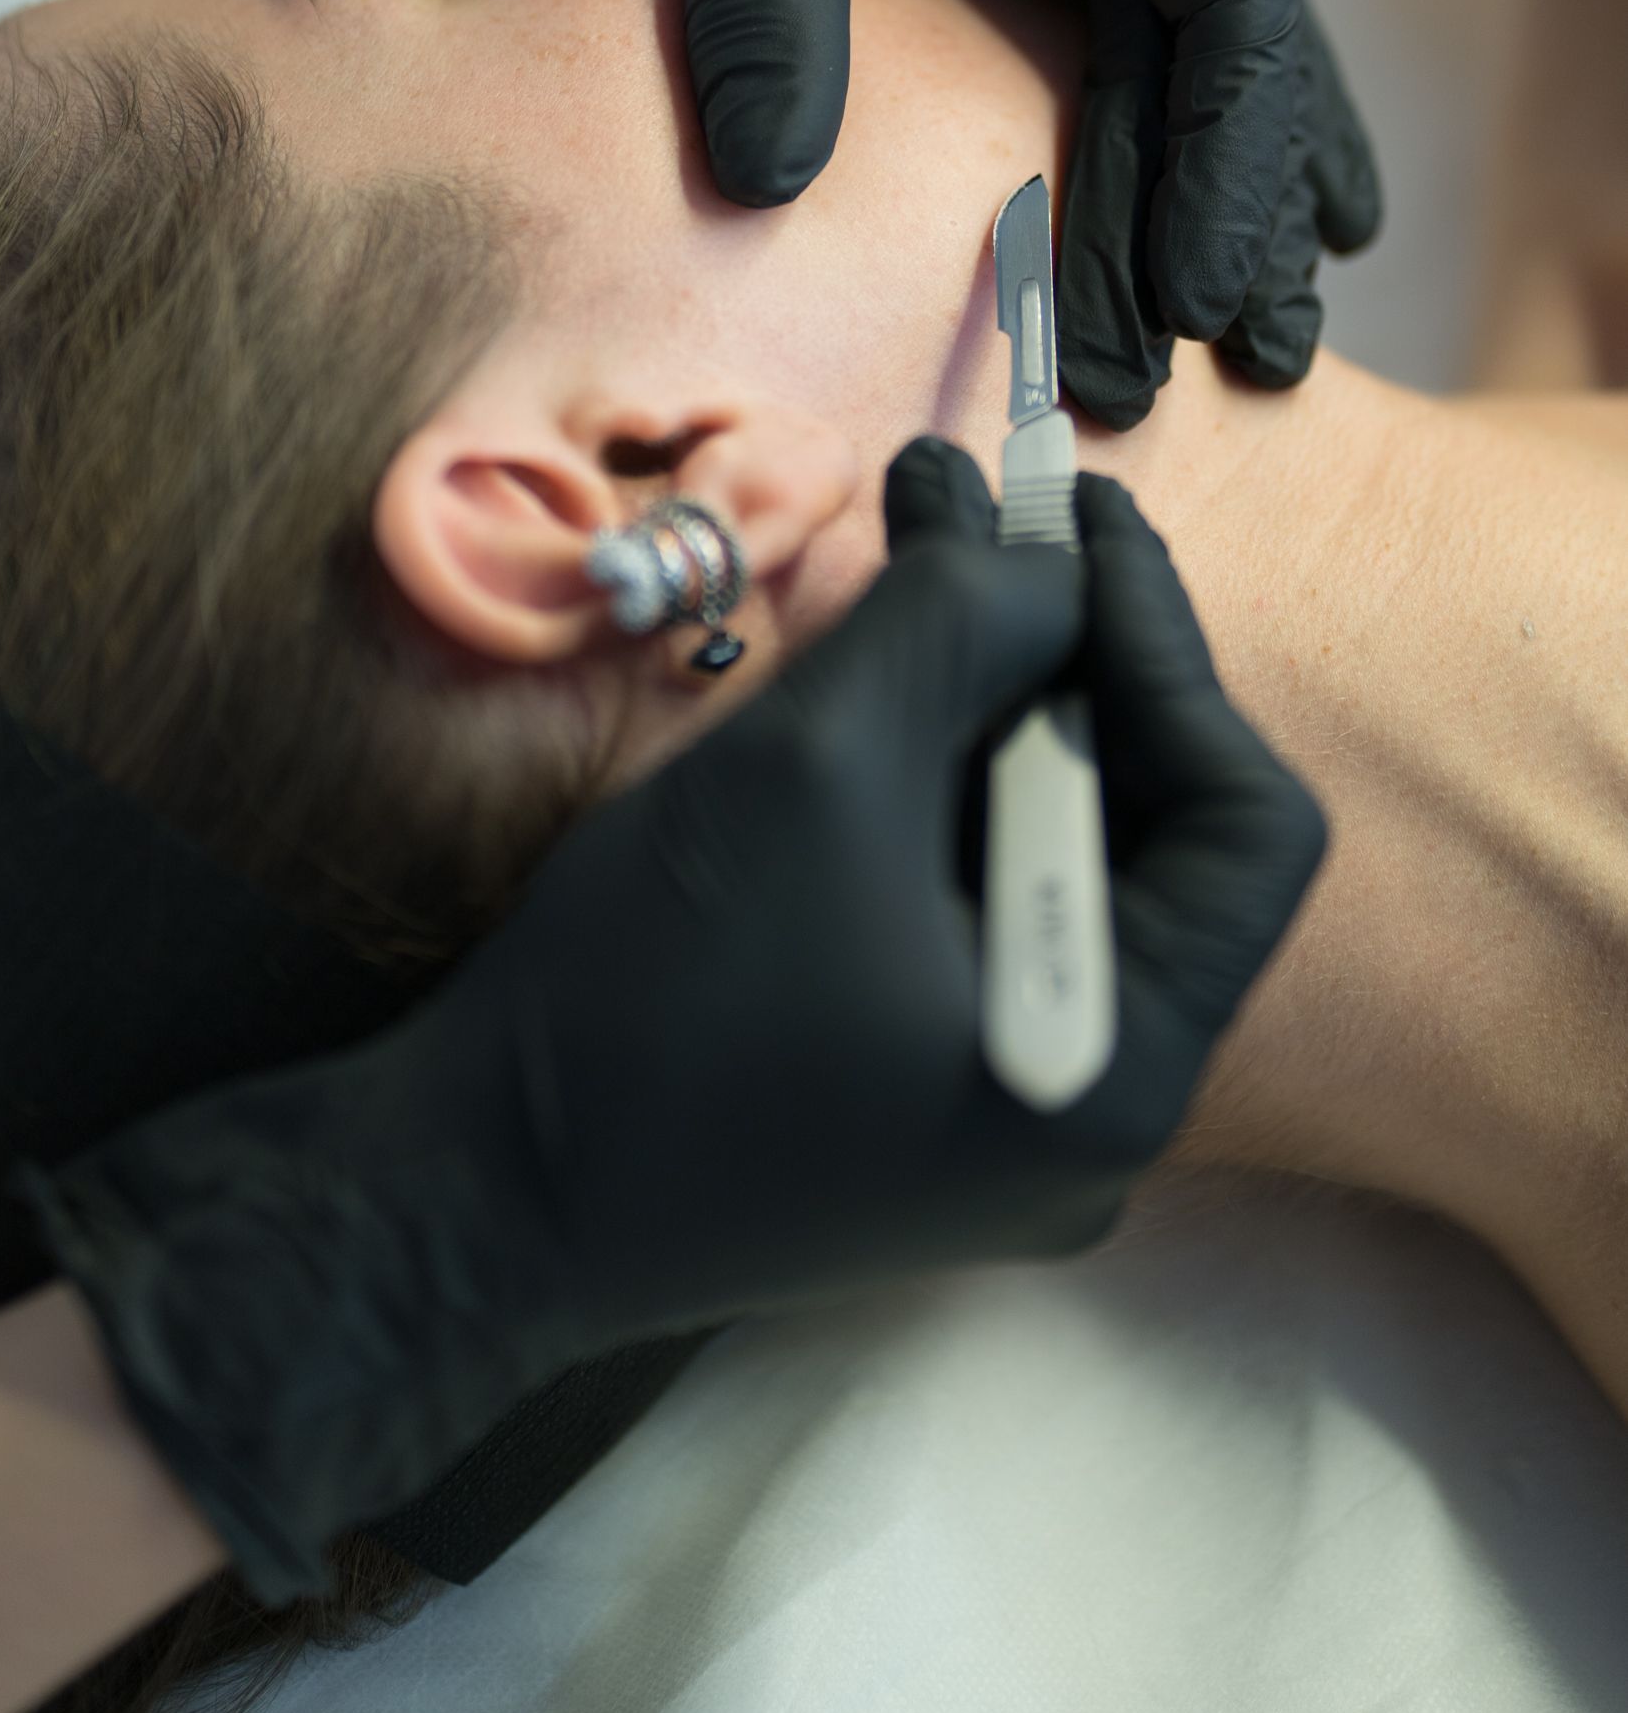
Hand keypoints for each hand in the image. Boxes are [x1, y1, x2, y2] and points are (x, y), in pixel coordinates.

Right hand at [17, 443, 1321, 1603]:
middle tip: (994, 519)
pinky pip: (964, 915)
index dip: (1168, 648)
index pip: (1245, 823)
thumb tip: (1044, 554)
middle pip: (1147, 836)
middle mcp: (1095, 1110)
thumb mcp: (822, 767)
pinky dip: (933, 792)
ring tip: (917, 564)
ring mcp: (999, 1115)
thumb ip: (962, 625)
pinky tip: (868, 693)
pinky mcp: (910, 1100)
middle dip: (1064, 661)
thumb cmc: (655, 995)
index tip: (1072, 522)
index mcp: (1121, 1066)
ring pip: (1045, 866)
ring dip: (988, 709)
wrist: (467, 1192)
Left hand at [421, 0, 1381, 426]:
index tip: (1191, 306)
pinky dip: (1146, 137)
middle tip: (1240, 370)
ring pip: (1196, 48)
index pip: (1231, 0)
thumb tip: (768, 192)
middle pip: (1235, 43)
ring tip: (1244, 347)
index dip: (1218, 165)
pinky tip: (1175, 242)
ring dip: (1208, 191)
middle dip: (1228, 208)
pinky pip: (1130, 31)